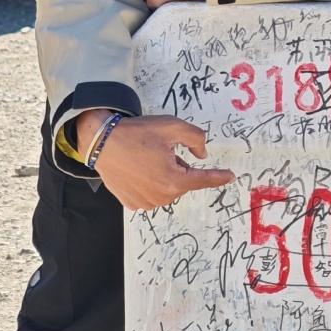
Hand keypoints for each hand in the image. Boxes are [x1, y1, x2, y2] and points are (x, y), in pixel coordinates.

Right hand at [75, 111, 233, 211]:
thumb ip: (196, 139)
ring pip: (167, 188)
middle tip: (159, 150)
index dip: (218, 176)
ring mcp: (145, 203)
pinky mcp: (132, 204)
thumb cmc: (136, 134)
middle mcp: (161, 197)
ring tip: (145, 158)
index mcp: (174, 180)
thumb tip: (202, 155)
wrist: (101, 142)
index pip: (203, 179)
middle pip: (182, 181)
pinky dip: (149, 183)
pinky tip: (137, 169)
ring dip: (163, 175)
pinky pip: (150, 194)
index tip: (230, 176)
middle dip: (177, 166)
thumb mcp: (172, 127)